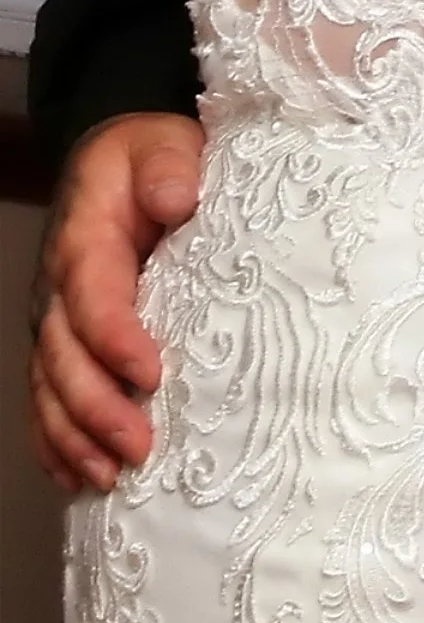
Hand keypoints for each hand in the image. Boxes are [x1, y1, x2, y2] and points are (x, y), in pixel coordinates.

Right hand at [28, 111, 202, 492]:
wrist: (121, 162)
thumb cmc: (152, 158)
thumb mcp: (164, 143)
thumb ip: (167, 166)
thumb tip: (175, 196)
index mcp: (86, 241)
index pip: (93, 296)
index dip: (114, 338)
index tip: (150, 373)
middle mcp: (60, 290)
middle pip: (64, 357)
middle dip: (95, 408)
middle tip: (137, 448)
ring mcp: (57, 322)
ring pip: (50, 388)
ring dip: (74, 438)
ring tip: (108, 478)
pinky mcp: (66, 345)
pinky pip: (48, 400)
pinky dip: (57, 443)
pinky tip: (77, 479)